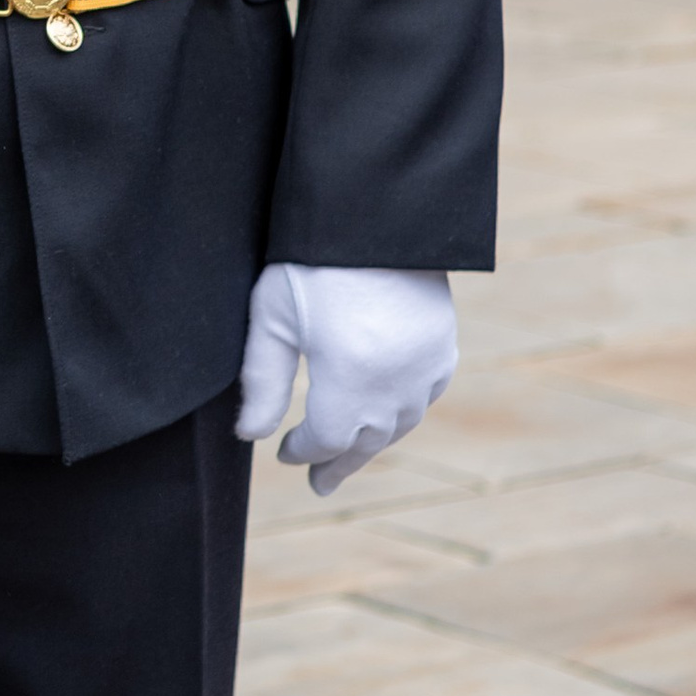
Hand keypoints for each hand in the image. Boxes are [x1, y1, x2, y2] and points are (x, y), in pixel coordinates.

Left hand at [237, 263, 456, 495]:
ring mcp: (425, 367)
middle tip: (320, 483)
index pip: (326, 440)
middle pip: (365, 442)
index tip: (282, 453)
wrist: (377, 212)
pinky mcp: (443, 346)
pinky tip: (388, 415)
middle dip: (338, 462)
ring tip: (348, 455)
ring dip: (371, 443)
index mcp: (348, 379)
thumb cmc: (312, 260)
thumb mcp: (272, 317)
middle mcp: (394, 383)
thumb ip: (263, 383)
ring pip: (399, 424)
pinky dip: (403, 413)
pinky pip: (425, 396)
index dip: (303, 452)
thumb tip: (251, 436)